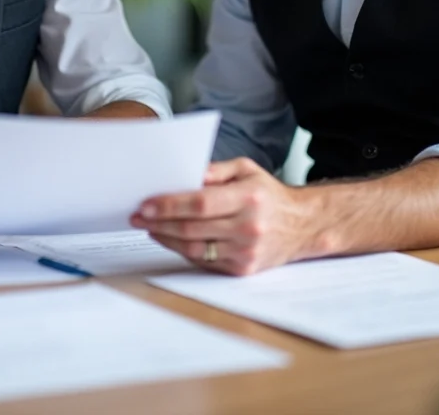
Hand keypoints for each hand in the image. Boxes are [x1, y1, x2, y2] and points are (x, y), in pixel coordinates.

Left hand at [131, 158, 312, 275]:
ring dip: (166, 238)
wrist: (301, 225)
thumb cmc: (269, 193)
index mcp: (248, 198)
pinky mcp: (243, 269)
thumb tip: (184, 175)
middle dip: (159, 222)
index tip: (145, 205)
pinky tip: (170, 239)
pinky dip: (183, 250)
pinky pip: (204, 262)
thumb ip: (215, 170)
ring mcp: (246, 252)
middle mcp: (248, 227)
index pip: (200, 203)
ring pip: (194, 249)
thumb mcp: (246, 169)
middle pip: (192, 228)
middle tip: (138, 216)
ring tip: (149, 227)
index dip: (169, 205)